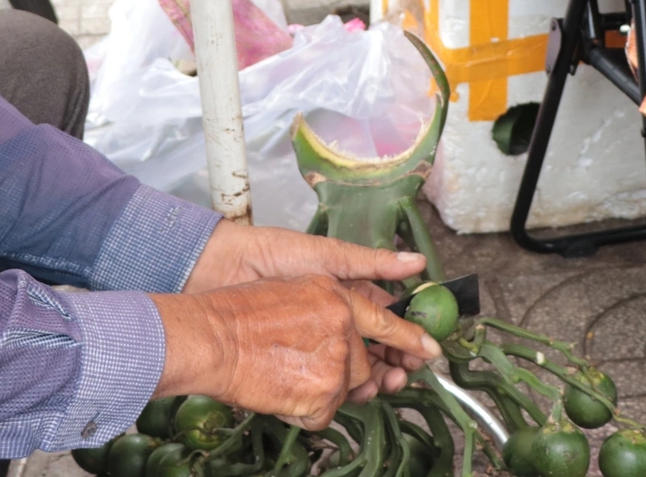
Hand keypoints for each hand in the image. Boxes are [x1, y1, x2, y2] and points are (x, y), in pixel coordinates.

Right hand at [150, 275, 439, 429]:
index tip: (430, 351)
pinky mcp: (323, 394)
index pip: (386, 320)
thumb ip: (329, 311)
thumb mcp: (294, 291)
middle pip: (364, 363)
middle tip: (308, 367)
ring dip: (322, 391)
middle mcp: (344, 326)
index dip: (410, 339)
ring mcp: (336, 362)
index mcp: (337, 296)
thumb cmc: (238, 314)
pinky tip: (283, 392)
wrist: (211, 337)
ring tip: (288, 374)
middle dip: (344, 372)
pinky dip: (305, 411)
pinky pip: (326, 414)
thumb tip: (348, 338)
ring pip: (347, 389)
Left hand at [183, 223, 433, 397]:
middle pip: (375, 348)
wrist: (220, 270)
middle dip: (394, 364)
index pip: (386, 320)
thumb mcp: (326, 255)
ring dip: (373, 378)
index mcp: (346, 291)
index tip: (425, 351)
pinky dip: (341, 387)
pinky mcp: (294, 358)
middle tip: (404, 374)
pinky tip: (350, 391)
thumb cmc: (271, 254)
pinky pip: (324, 377)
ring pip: (353, 366)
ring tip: (383, 384)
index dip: (407, 337)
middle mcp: (334, 318)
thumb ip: (371, 262)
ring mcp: (315, 340)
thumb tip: (417, 262)